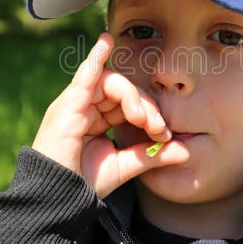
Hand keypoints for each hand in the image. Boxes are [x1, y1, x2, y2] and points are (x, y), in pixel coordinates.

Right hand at [31, 33, 188, 197]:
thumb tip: (185, 150)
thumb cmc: (84, 185)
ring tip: (142, 119)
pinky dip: (95, 57)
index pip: (128, 103)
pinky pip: (84, 75)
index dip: (149, 113)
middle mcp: (85, 107)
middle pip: (122, 90)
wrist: (57, 201)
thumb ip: (151, 155)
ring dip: (133, 97)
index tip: (164, 134)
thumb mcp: (124, 167)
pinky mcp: (67, 106)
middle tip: (158, 128)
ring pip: (111, 83)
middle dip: (145, 106)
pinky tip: (105, 42)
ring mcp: (75, 104)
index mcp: (96, 120)